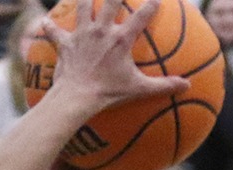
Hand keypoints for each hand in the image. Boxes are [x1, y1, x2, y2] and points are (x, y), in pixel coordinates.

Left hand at [43, 0, 187, 112]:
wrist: (77, 97)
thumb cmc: (108, 93)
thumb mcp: (138, 89)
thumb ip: (163, 86)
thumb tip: (187, 86)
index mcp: (121, 39)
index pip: (142, 15)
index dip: (151, 4)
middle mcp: (102, 30)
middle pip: (111, 1)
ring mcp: (82, 34)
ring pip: (83, 6)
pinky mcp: (65, 43)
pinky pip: (55, 32)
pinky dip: (50, 27)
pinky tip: (44, 21)